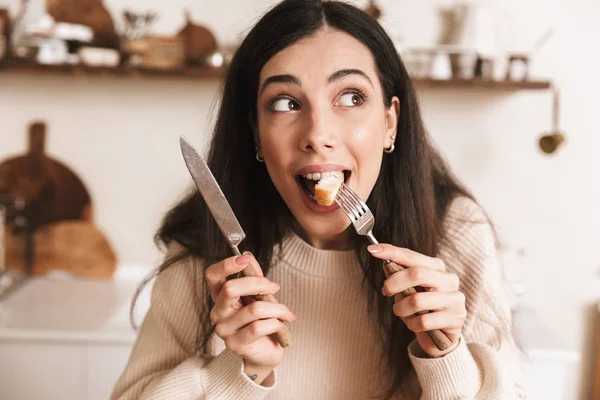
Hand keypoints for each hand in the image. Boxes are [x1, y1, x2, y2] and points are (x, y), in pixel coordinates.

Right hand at [205, 252, 295, 372]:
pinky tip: (281, 325)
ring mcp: (224, 329)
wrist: (265, 351)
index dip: (226, 264)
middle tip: (274, 287)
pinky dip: (277, 323)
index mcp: (220, 296)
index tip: (245, 259)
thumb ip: (253, 276)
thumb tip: (249, 257)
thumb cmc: (261, 320)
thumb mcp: (258, 295)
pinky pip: (260, 326)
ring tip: (285, 312)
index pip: (212, 275)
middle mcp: (218, 312)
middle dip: (259, 284)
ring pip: (253, 309)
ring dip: (276, 308)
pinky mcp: (236, 344)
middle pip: (231, 288)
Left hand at [368, 244, 465, 357]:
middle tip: (385, 291)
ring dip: (401, 309)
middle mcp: (449, 279)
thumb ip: (399, 275)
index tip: (372, 249)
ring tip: (400, 312)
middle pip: (417, 274)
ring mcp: (455, 298)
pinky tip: (414, 324)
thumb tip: (384, 263)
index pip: (411, 256)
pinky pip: (423, 321)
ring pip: (417, 301)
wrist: (442, 335)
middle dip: (394, 283)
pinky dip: (411, 324)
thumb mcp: (409, 289)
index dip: (391, 252)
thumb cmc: (423, 308)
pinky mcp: (456, 317)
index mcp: (437, 267)